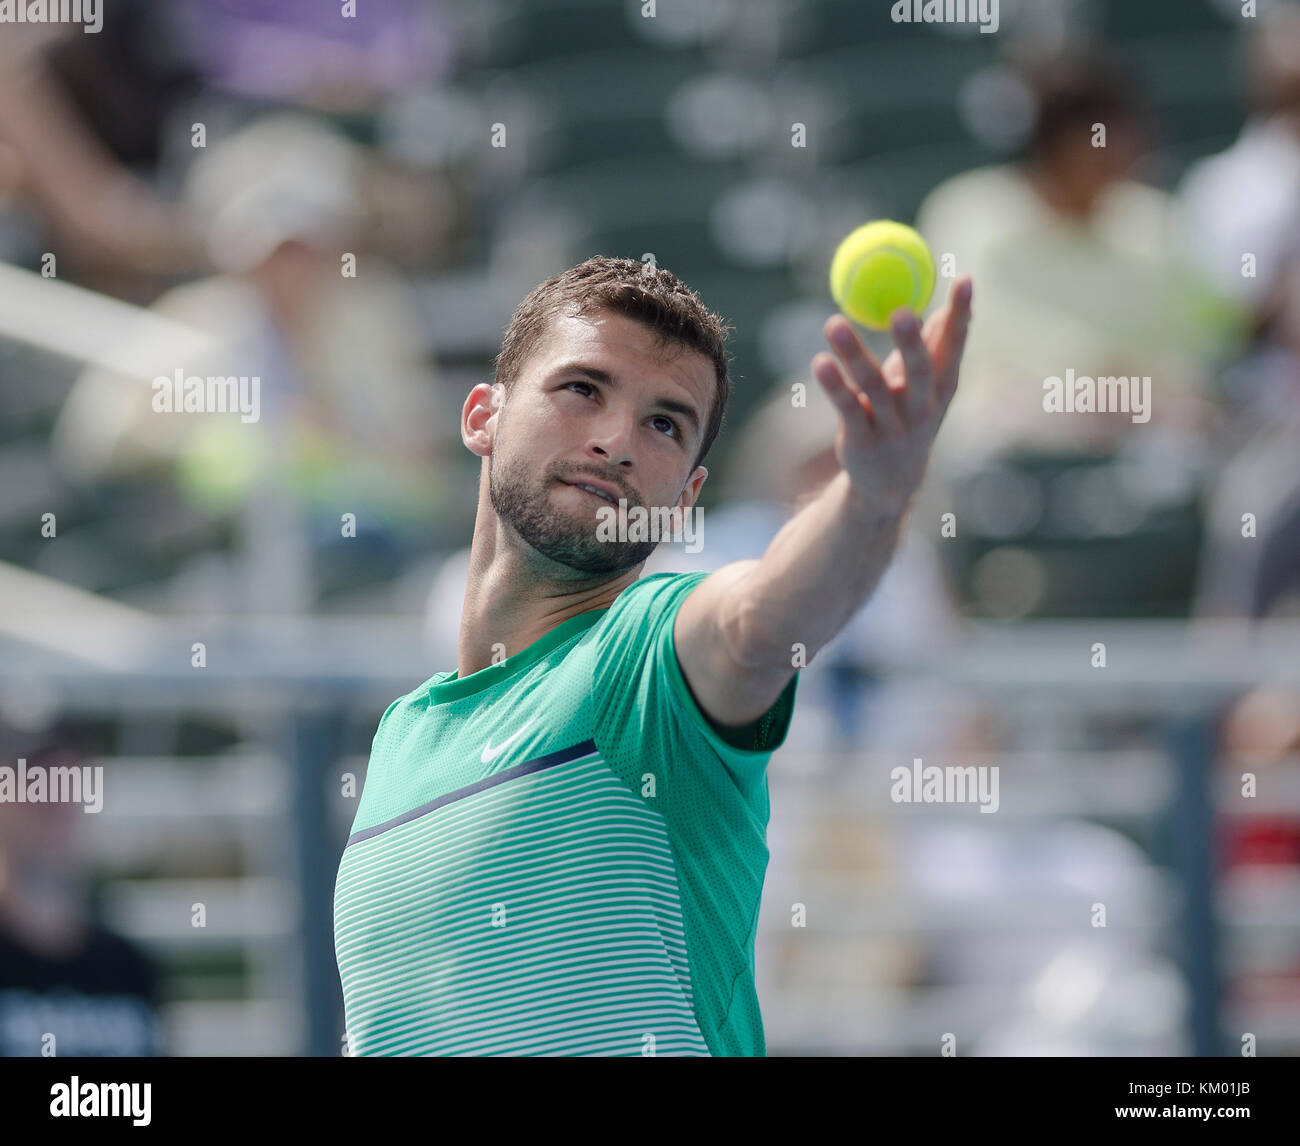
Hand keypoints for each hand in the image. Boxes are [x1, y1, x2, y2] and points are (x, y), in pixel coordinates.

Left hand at [812, 275, 972, 512]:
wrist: (890, 484)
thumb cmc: (908, 420)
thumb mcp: (926, 388)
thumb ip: (933, 350)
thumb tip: (940, 308)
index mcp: (941, 388)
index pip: (955, 346)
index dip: (961, 314)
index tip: (965, 278)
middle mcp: (921, 407)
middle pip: (919, 370)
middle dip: (912, 342)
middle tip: (901, 310)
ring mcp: (892, 426)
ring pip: (874, 386)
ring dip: (854, 354)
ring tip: (833, 323)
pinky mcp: (862, 440)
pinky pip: (846, 407)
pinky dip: (833, 385)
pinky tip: (820, 362)